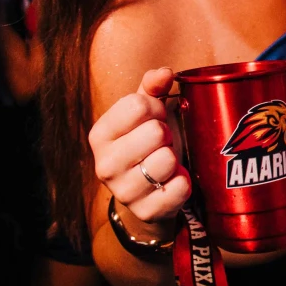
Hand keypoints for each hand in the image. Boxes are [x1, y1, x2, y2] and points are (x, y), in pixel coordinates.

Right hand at [89, 67, 190, 225]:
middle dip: (166, 135)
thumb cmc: (147, 143)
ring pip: (167, 160)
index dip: (156, 108)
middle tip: (162, 143)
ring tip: (166, 162)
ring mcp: (124, 191)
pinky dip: (184, 182)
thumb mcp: (146, 113)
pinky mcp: (146, 211)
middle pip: (154, 132)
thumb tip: (164, 73)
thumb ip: (152, 87)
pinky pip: (179, 188)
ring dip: (175, 158)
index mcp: (100, 134)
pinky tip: (174, 180)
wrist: (148, 195)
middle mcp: (105, 164)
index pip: (138, 105)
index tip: (154, 118)